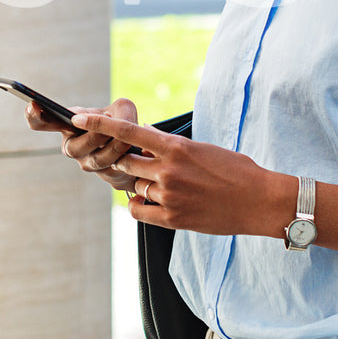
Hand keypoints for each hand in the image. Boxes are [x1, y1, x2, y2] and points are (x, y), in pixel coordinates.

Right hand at [26, 97, 141, 192]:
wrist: (137, 147)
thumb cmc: (122, 123)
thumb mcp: (123, 109)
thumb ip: (121, 112)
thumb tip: (120, 126)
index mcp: (68, 125)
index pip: (42, 122)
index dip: (34, 116)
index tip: (32, 104)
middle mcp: (72, 146)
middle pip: (73, 148)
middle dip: (92, 136)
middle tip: (107, 125)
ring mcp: (87, 163)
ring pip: (96, 160)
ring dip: (112, 147)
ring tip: (126, 138)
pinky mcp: (106, 175)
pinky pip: (113, 169)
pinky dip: (124, 157)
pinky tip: (132, 150)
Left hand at [70, 111, 285, 235]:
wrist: (260, 201)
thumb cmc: (235, 170)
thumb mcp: (201, 148)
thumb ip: (171, 147)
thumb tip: (144, 141)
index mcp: (176, 147)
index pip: (128, 131)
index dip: (99, 124)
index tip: (77, 119)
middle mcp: (168, 170)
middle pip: (126, 161)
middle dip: (128, 160)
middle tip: (143, 162)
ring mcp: (169, 196)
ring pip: (135, 186)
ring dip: (143, 184)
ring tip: (171, 185)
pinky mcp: (173, 219)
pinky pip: (138, 210)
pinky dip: (140, 205)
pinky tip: (154, 201)